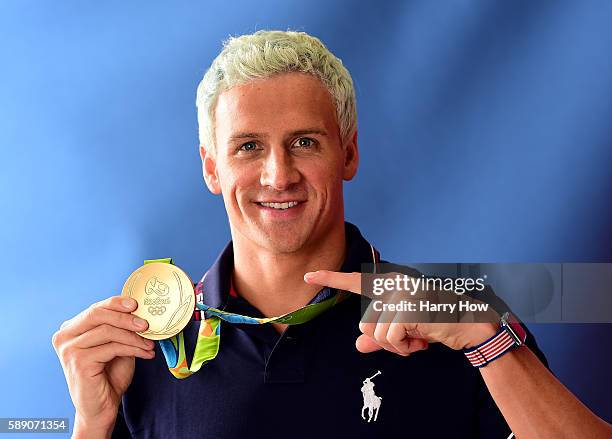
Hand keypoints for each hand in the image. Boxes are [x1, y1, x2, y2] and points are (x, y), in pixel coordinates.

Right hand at [51, 296, 155, 435]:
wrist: (101, 408)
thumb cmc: (108, 375)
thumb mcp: (116, 344)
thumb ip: (121, 328)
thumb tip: (140, 311)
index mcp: (71, 329)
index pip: (95, 308)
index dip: (116, 303)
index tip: (136, 304)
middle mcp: (64, 337)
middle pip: (98, 314)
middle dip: (126, 317)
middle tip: (146, 324)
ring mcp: (69, 350)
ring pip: (108, 331)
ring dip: (134, 337)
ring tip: (149, 344)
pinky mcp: (79, 362)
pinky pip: (112, 347)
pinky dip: (133, 348)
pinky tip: (145, 354)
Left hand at [304, 271, 498, 355]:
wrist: (470, 326)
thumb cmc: (437, 325)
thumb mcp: (404, 332)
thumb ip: (381, 337)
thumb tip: (359, 345)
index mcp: (392, 285)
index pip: (357, 281)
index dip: (331, 279)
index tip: (309, 275)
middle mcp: (394, 284)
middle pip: (366, 324)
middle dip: (386, 341)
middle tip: (411, 338)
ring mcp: (401, 294)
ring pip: (376, 334)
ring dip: (396, 346)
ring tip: (417, 339)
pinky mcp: (408, 307)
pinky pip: (389, 338)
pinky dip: (403, 347)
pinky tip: (422, 341)